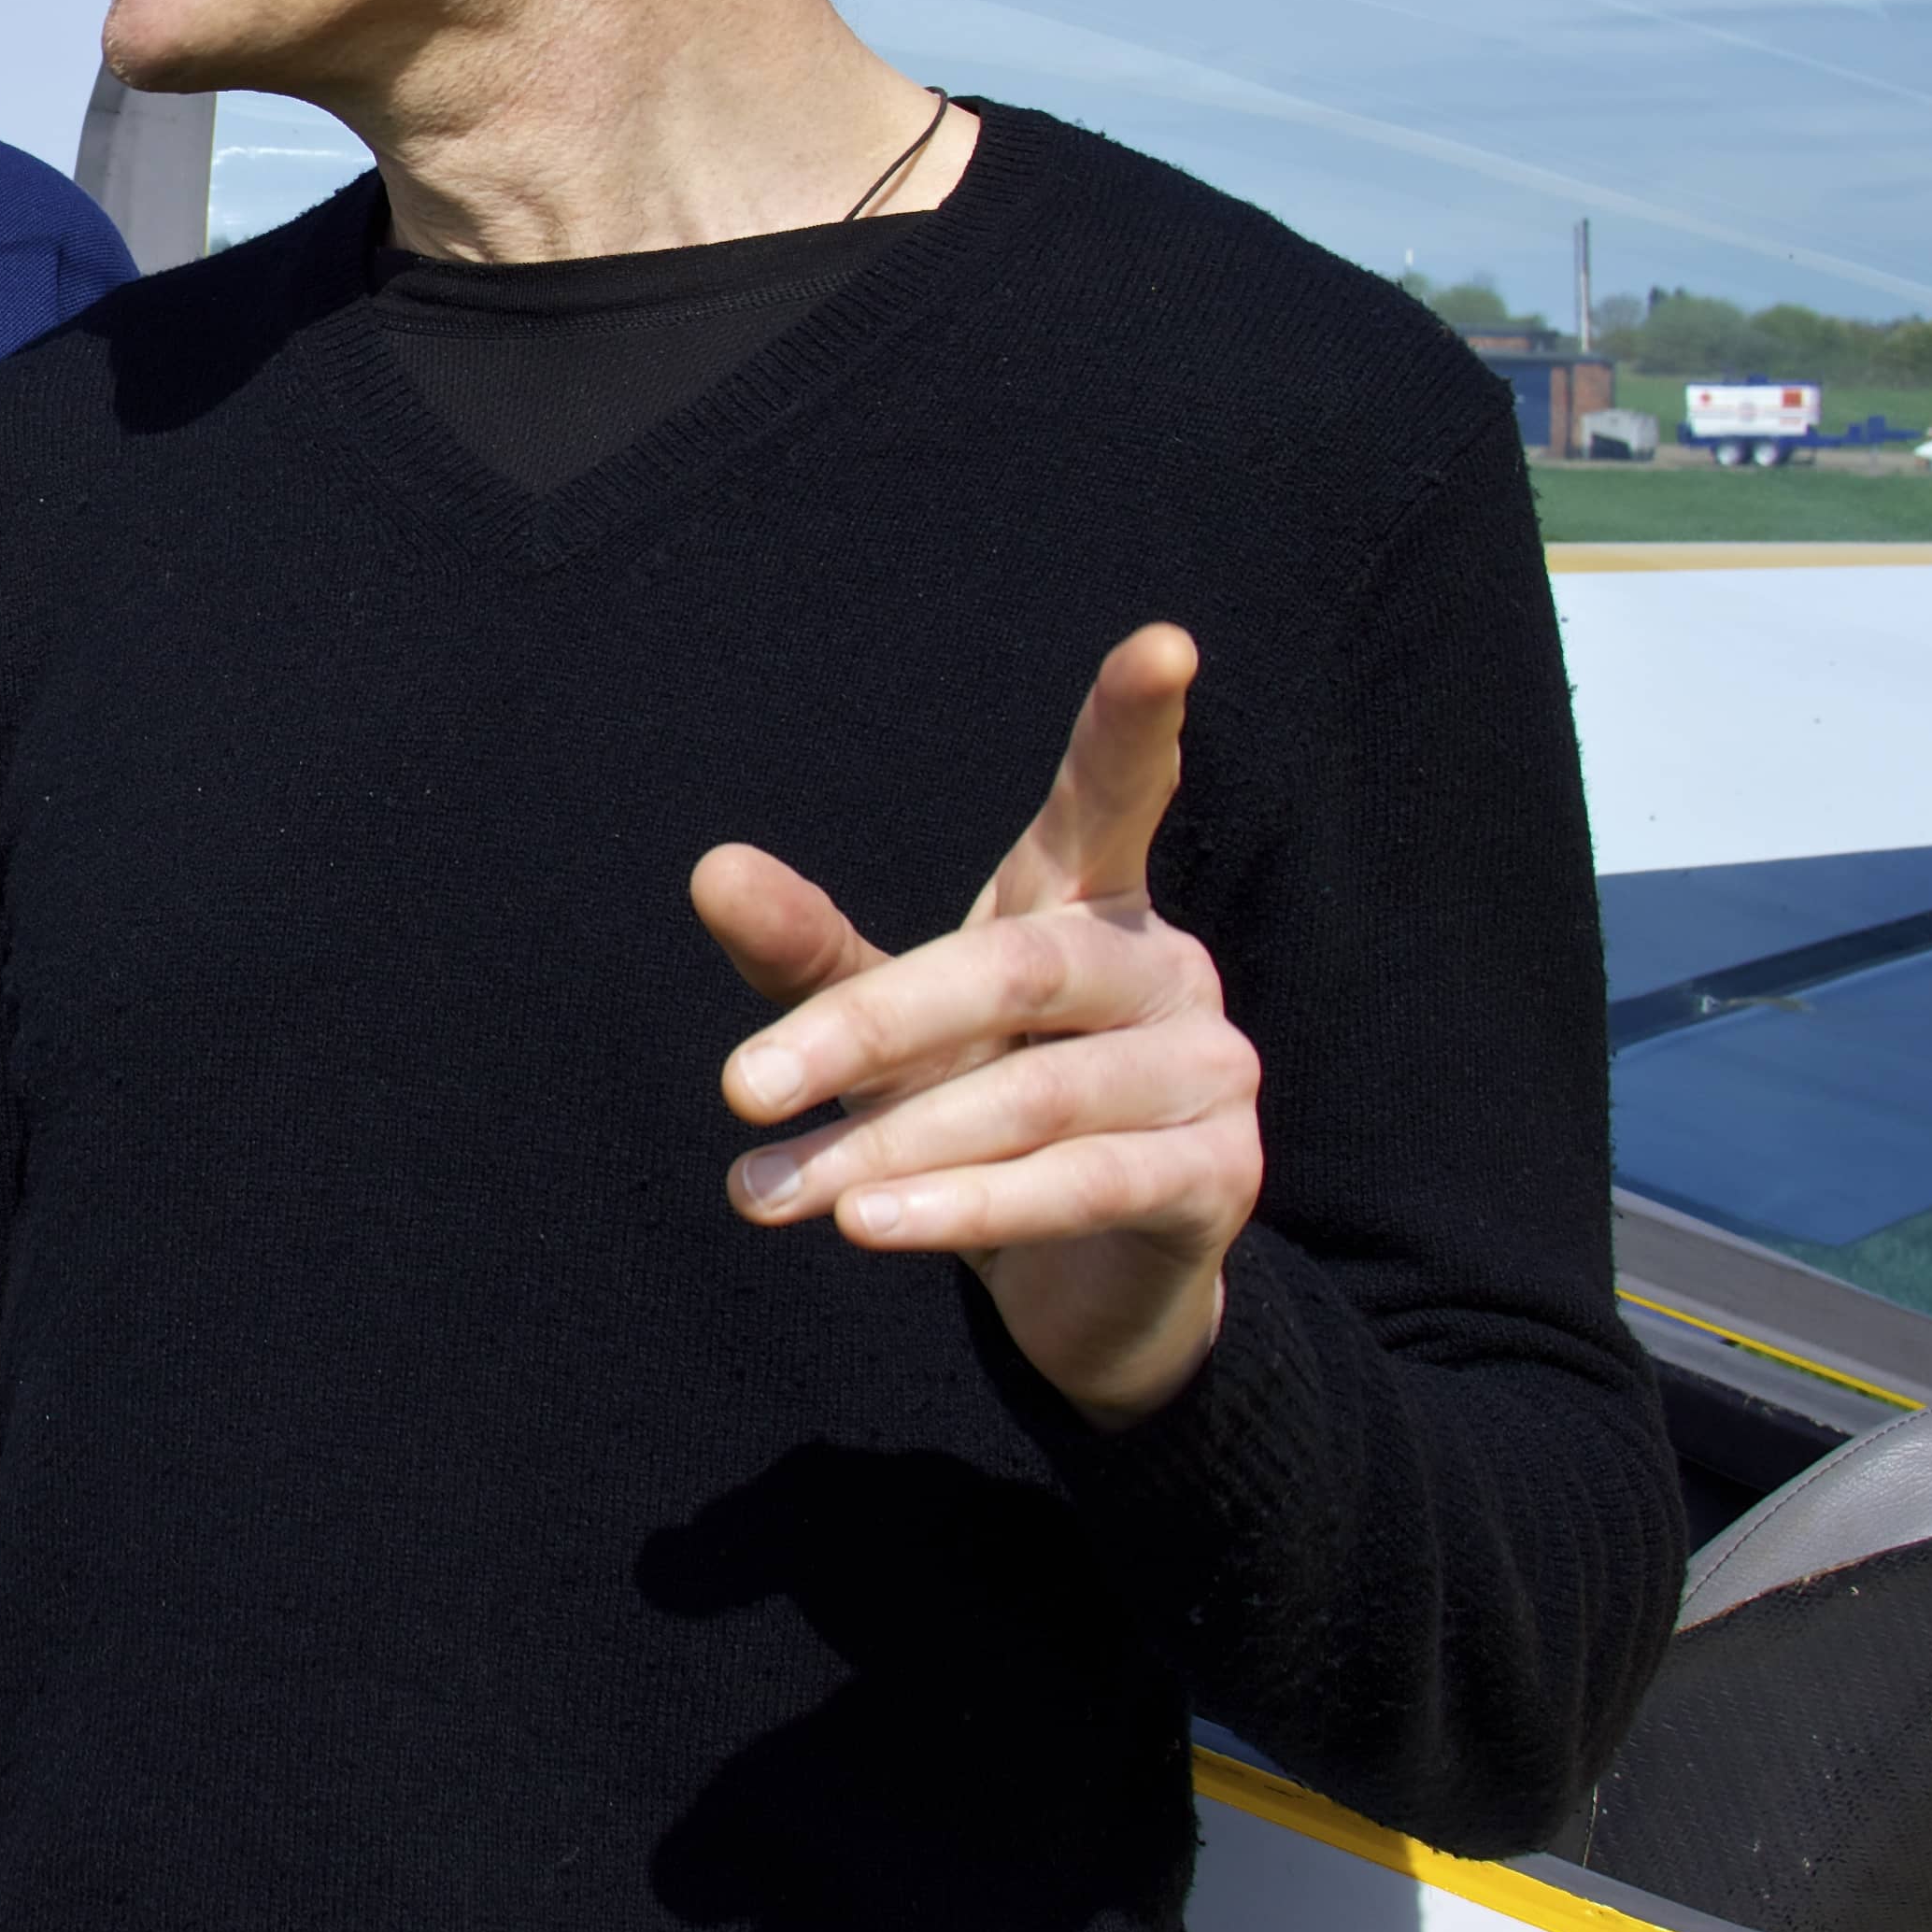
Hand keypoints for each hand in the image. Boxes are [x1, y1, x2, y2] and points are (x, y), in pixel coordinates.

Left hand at [692, 623, 1263, 1426]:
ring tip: (764, 1194)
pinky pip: (1084, 1181)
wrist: (1085, 1287)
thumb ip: (809, 957)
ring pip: (1035, 1094)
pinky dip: (969, 1204)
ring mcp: (1208, 1069)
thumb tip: (712, 868)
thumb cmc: (979, 1109)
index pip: (1111, 798)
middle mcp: (1164, 967)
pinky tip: (872, 1224)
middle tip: (736, 1086)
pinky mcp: (1219, 1174)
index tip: (1164, 643)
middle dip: (864, 1032)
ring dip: (889, 1147)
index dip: (1133, 725)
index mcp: (1084, 904)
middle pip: (1012, 967)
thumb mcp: (888, 1031)